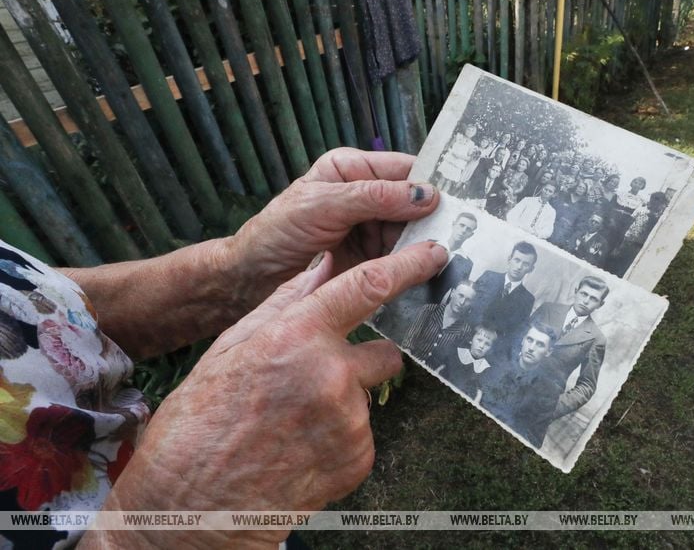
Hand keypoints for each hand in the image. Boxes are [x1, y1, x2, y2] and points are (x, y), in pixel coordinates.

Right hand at [83, 242, 447, 547]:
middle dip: (363, 362)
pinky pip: (363, 434)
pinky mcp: (359, 458)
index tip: (432, 256)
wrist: (194, 504)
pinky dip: (341, 438)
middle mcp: (333, 375)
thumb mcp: (232, 347)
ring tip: (294, 423)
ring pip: (369, 397)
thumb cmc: (200, 423)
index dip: (408, 266)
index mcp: (297, 337)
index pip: (369, 287)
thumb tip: (323, 265)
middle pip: (385, 353)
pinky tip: (301, 447)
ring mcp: (350, 421)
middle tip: (317, 383)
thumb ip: (286, 302)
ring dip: (345, 403)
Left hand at [223, 148, 438, 312]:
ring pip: (407, 233)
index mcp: (351, 169)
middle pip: (411, 204)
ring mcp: (364, 226)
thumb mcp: (323, 206)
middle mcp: (362, 194)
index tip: (456, 203)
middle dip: (426, 221)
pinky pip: (394, 256)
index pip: (402, 170)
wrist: (249, 276)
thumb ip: (374, 198)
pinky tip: (416, 274)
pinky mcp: (363, 254)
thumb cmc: (275, 232)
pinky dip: (404, 265)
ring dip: (417, 246)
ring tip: (435, 259)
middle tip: (449, 238)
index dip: (429, 185)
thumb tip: (425, 195)